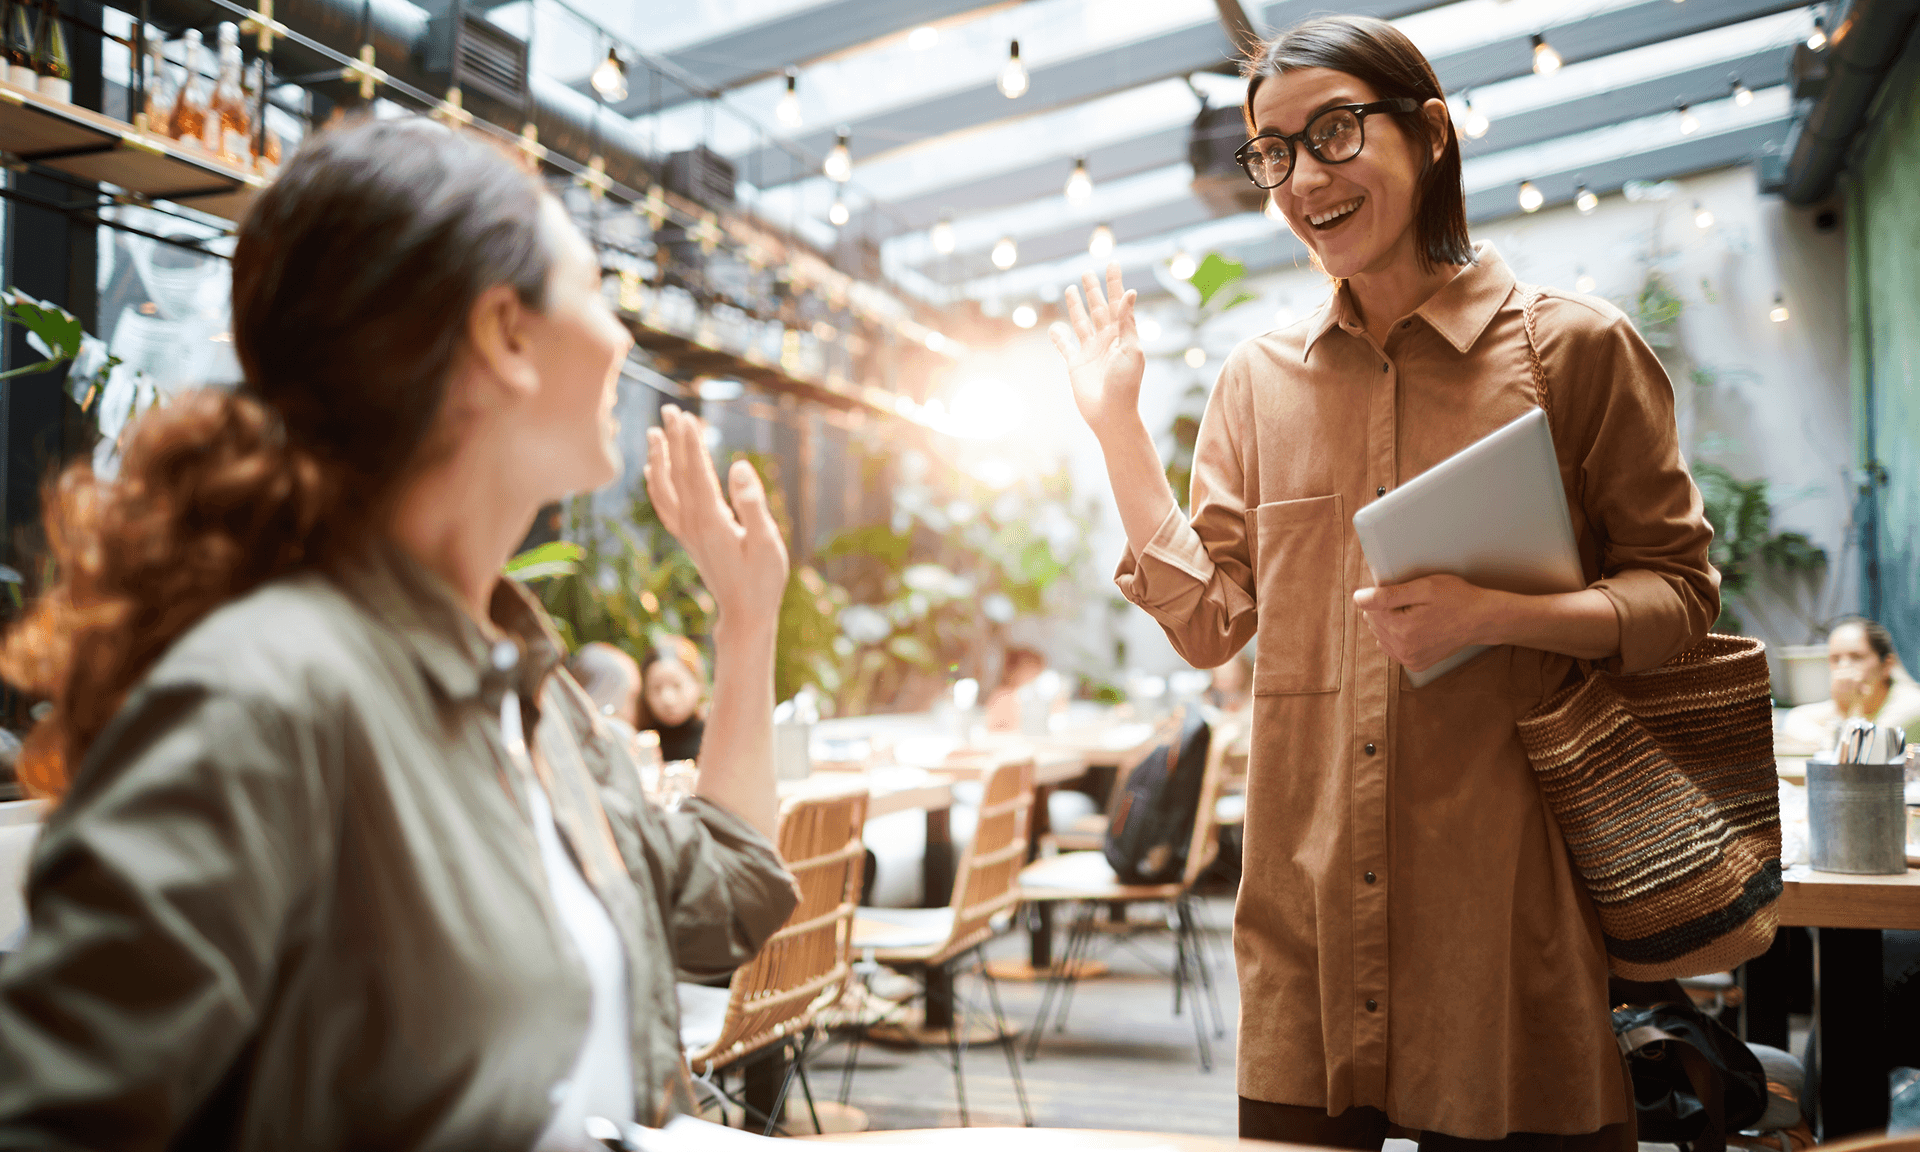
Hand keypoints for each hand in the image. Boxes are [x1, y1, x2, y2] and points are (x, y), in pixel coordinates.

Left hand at [644, 405, 788, 632]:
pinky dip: (655, 485)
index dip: (690, 443)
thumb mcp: (767, 542)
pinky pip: (664, 506)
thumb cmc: (762, 581)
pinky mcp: (689, 539)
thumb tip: (737, 466)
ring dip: (659, 460)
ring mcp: (687, 532)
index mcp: (712, 521)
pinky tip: (652, 472)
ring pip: (664, 490)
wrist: (744, 615)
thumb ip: (752, 504)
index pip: (696, 473)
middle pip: (677, 474)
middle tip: (670, 410)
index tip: (685, 416)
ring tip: (655, 433)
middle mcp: (693, 524)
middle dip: (674, 441)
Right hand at [1049, 263, 1145, 440]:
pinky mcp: (1075, 365)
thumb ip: (1128, 321)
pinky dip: (1058, 337)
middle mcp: (1105, 340)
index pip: (1117, 302)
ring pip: (1080, 322)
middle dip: (1093, 290)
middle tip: (1087, 271)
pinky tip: (1054, 328)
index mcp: (1121, 334)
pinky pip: (1064, 347)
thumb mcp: (1132, 349)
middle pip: (1098, 308)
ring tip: (1071, 288)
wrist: (1111, 413)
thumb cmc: (1125, 384)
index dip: (1114, 283)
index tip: (1112, 263)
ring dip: (1075, 306)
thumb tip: (1131, 292)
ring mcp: (1089, 351)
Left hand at [1353, 574, 1497, 672]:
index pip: (1368, 607)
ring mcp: (1409, 659)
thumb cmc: (1455, 598)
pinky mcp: (1415, 664)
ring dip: (1391, 623)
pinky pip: (1392, 647)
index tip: (1404, 590)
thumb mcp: (1423, 587)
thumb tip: (1358, 599)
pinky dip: (1399, 636)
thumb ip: (1387, 595)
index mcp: (1401, 629)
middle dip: (1386, 609)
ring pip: (1380, 635)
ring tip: (1416, 614)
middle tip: (1414, 602)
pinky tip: (1416, 627)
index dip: (1384, 594)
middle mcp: (1403, 649)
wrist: (1481, 619)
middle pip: (1373, 622)